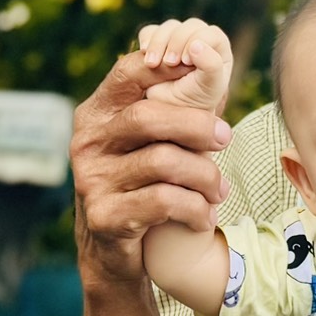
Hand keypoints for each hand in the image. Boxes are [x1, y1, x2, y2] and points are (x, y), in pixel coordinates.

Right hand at [72, 47, 233, 285]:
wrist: (113, 253)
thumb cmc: (143, 185)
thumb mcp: (149, 143)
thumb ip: (173, 107)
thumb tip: (215, 61)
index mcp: (96, 114)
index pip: (127, 72)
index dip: (168, 64)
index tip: (204, 69)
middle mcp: (88, 142)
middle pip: (148, 116)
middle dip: (198, 126)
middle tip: (227, 137)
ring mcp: (92, 179)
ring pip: (163, 161)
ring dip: (204, 176)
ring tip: (220, 191)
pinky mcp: (104, 216)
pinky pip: (164, 202)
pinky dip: (195, 209)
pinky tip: (204, 217)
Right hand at [133, 18, 234, 114]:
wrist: (171, 114)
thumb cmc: (196, 102)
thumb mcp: (209, 87)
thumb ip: (210, 65)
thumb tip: (197, 44)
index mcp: (218, 49)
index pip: (211, 33)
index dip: (197, 41)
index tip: (185, 61)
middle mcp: (200, 40)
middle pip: (190, 26)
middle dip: (177, 42)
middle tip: (169, 63)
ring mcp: (178, 41)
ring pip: (170, 27)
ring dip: (158, 43)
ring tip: (152, 64)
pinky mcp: (158, 44)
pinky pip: (150, 31)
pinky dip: (146, 40)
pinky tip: (146, 55)